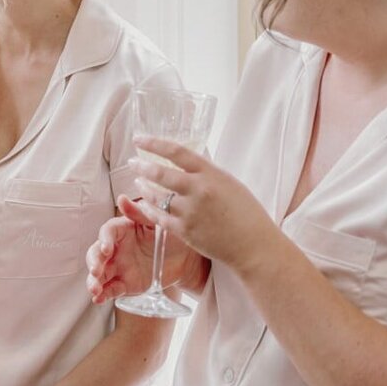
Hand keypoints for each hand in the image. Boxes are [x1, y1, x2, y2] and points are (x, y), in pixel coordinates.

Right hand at [87, 194, 210, 304]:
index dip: (104, 240)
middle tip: (96, 272)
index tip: (107, 250)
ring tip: (95, 290)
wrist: (186, 259)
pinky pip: (110, 289)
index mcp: (123, 230)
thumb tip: (122, 199)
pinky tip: (99, 299)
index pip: (107, 232)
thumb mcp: (158, 223)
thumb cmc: (172, 236)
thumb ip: (140, 213)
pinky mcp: (124, 283)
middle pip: (97, 253)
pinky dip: (103, 294)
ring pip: (99, 273)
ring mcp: (118, 267)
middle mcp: (116, 248)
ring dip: (93, 281)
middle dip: (94, 263)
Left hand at [129, 136, 277, 273]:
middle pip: (160, 173)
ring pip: (156, 195)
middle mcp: (199, 190)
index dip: (153, 143)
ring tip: (139, 182)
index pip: (176, 152)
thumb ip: (206, 173)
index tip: (139, 139)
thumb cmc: (247, 213)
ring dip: (144, 187)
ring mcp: (190, 212)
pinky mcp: (185, 231)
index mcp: (211, 174)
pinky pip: (158, 217)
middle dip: (142, 166)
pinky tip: (145, 204)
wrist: (254, 246)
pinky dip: (149, 209)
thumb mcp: (229, 183)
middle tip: (132, 162)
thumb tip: (184, 164)